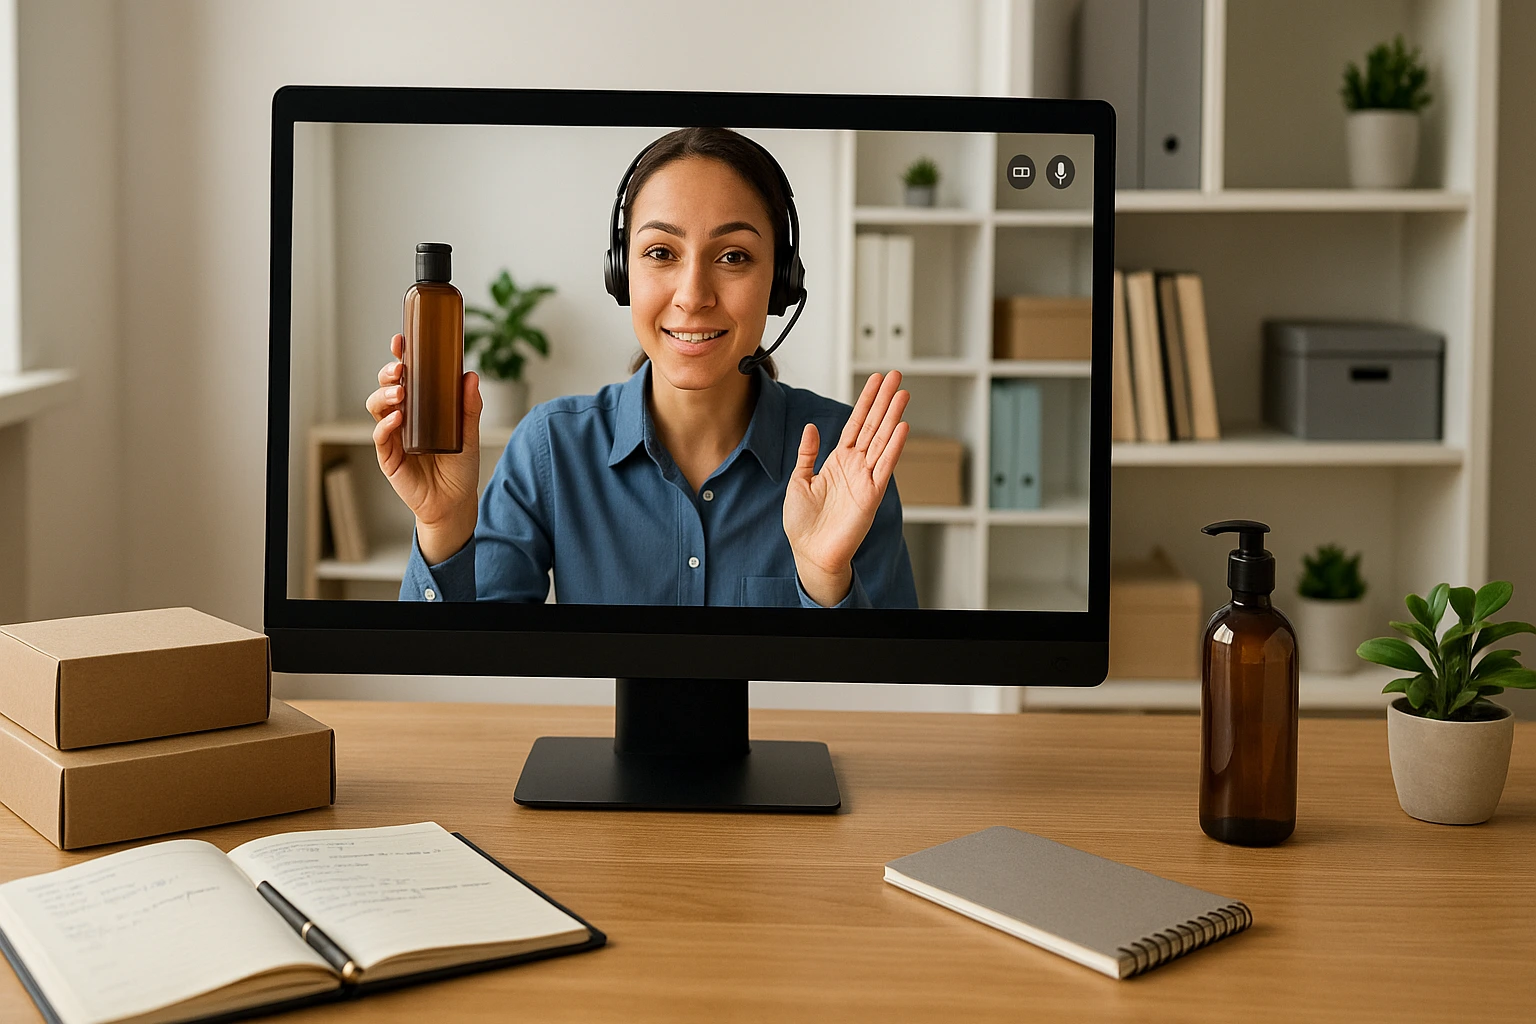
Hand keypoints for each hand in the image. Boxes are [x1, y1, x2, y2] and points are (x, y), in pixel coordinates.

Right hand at [365, 333, 481, 563]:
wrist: (455, 502)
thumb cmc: (460, 467)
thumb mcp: (469, 434)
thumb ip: (468, 407)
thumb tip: (470, 375)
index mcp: (422, 406)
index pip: (407, 377)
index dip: (401, 357)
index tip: (400, 340)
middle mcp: (404, 417)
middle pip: (387, 387)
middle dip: (389, 373)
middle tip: (400, 368)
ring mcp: (393, 435)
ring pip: (377, 407)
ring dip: (385, 395)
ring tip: (400, 394)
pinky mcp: (389, 456)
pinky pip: (380, 436)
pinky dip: (386, 425)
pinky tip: (397, 418)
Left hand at [783, 372, 909, 606]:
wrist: (810, 553)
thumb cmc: (803, 523)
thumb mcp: (798, 481)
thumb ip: (807, 454)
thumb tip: (811, 428)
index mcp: (838, 461)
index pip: (855, 424)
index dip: (865, 401)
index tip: (876, 380)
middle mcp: (855, 467)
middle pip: (873, 426)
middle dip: (883, 400)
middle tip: (896, 376)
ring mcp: (865, 479)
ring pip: (882, 440)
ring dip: (893, 417)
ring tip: (903, 394)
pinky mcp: (872, 495)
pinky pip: (885, 466)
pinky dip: (894, 447)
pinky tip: (901, 427)